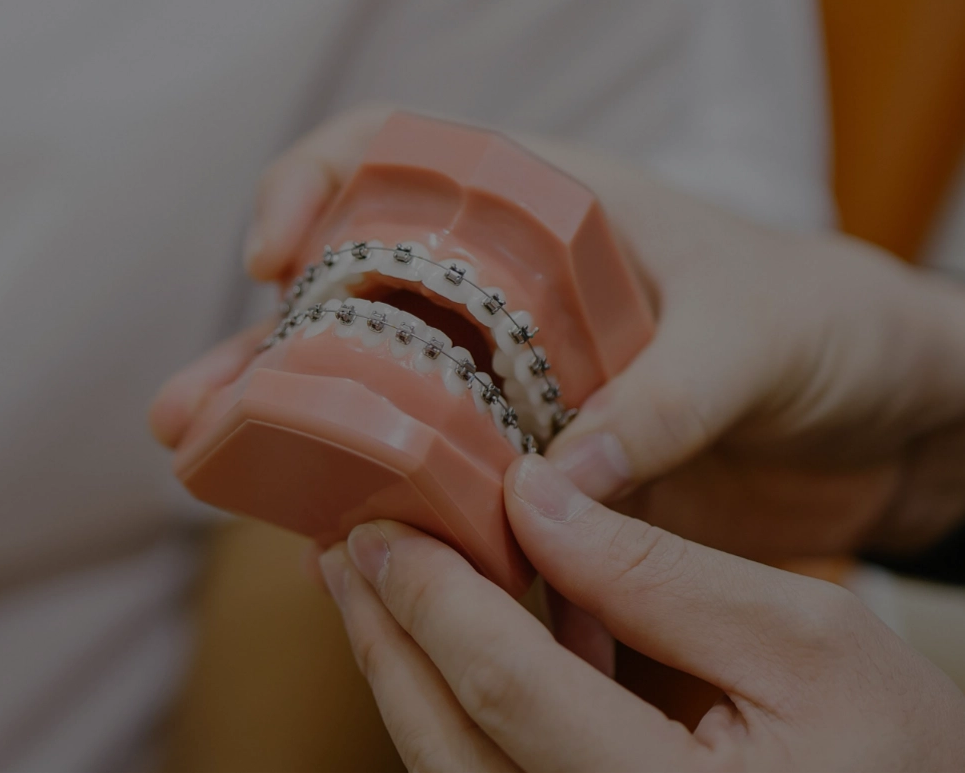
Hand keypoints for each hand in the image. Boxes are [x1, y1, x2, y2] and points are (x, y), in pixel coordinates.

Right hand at [156, 106, 964, 559]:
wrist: (883, 418)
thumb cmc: (826, 328)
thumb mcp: (757, 338)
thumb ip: (665, 399)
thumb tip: (559, 478)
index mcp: (543, 204)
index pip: (398, 154)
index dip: (317, 184)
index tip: (274, 253)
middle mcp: (501, 286)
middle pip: (350, 294)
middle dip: (261, 347)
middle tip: (193, 405)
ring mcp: (503, 379)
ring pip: (368, 395)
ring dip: (286, 432)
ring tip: (205, 464)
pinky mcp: (521, 463)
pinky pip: (428, 479)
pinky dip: (375, 506)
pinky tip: (320, 538)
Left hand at [318, 455, 964, 771]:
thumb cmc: (900, 748)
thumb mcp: (806, 639)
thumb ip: (657, 573)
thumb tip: (529, 496)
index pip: (505, 692)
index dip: (431, 599)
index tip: (376, 525)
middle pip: (450, 743)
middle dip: (386, 638)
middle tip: (342, 548)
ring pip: (455, 769)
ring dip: (406, 672)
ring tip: (368, 582)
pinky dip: (459, 707)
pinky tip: (452, 632)